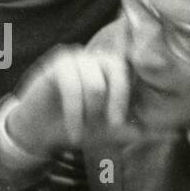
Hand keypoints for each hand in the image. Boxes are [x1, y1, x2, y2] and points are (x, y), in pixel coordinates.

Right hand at [5, 27, 130, 158]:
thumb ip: (125, 129)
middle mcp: (94, 57)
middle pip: (116, 70)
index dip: (129, 94)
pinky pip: (72, 89)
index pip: (129, 71)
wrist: (37, 132)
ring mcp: (75, 58)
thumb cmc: (73, 126)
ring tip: (84, 130)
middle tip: (112, 125)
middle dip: (116, 101)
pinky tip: (74, 132)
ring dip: (91, 112)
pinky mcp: (56, 65)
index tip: (122, 120)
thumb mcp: (104, 131)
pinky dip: (75, 114)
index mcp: (109, 67)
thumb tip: (152, 132)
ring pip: (95, 84)